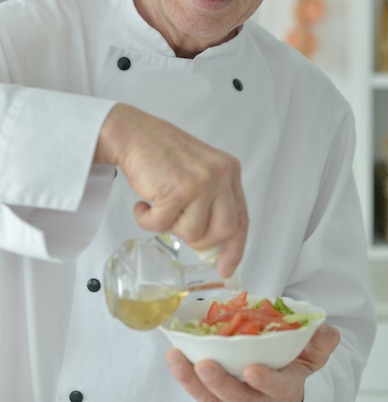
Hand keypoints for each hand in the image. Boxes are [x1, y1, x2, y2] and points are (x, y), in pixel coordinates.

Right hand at [94, 103, 247, 275]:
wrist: (132, 134)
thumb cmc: (160, 154)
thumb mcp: (198, 172)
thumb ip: (211, 202)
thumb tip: (215, 247)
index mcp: (228, 170)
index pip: (241, 218)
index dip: (235, 247)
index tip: (227, 266)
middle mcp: (219, 174)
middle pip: (223, 231)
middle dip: (200, 240)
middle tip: (180, 228)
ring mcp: (200, 182)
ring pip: (194, 233)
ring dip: (171, 226)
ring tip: (161, 205)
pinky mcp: (177, 190)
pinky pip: (164, 226)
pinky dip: (148, 220)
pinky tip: (145, 203)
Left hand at [165, 323, 339, 400]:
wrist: (279, 376)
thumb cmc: (294, 361)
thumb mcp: (312, 352)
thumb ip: (320, 342)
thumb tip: (327, 331)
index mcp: (285, 388)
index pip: (277, 390)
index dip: (266, 382)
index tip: (252, 370)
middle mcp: (258, 401)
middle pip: (237, 400)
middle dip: (220, 384)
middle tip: (205, 365)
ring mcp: (234, 400)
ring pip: (211, 400)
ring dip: (192, 381)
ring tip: (177, 359)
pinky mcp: (215, 397)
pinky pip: (199, 393)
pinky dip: (185, 377)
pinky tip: (175, 357)